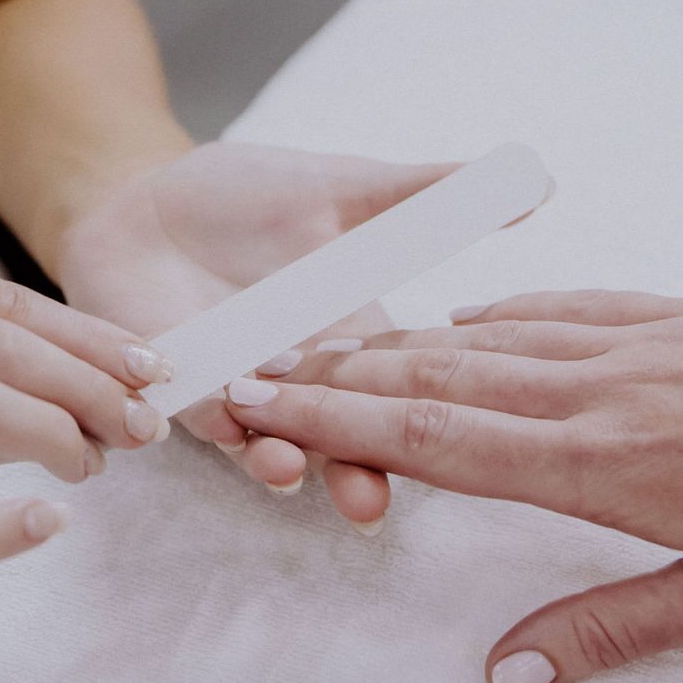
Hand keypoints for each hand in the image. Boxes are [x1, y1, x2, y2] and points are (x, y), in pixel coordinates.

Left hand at [56, 144, 456, 524]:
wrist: (145, 193)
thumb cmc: (247, 196)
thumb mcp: (344, 190)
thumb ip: (427, 195)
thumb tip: (537, 179)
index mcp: (350, 338)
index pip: (397, 392)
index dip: (422, 425)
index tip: (454, 452)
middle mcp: (299, 377)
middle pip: (336, 438)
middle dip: (351, 473)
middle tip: (368, 503)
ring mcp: (235, 387)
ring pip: (262, 438)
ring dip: (273, 458)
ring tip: (285, 468)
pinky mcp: (169, 384)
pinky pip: (185, 414)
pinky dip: (199, 422)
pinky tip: (211, 423)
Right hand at [215, 293, 682, 682]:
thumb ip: (616, 629)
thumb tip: (508, 674)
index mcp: (609, 466)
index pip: (438, 443)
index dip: (339, 427)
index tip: (264, 408)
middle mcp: (602, 391)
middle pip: (433, 380)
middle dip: (330, 375)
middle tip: (247, 372)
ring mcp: (633, 341)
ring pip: (481, 341)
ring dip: (390, 347)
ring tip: (318, 351)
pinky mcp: (667, 317)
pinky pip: (548, 312)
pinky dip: (481, 322)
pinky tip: (454, 331)